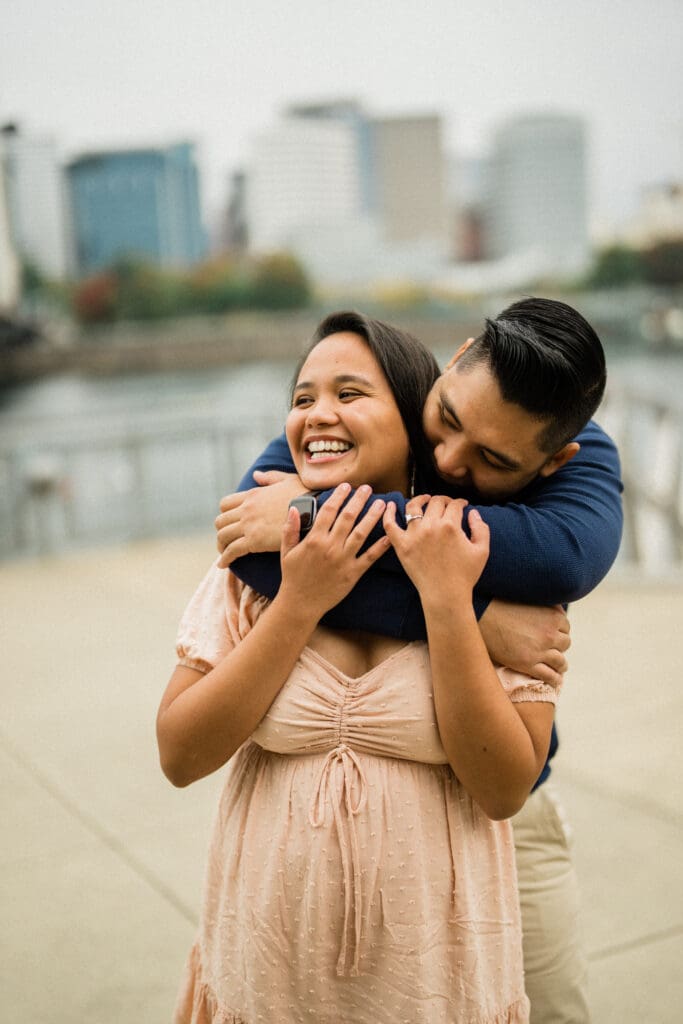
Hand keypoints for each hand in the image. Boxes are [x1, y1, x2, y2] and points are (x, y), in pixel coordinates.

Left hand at [215, 471, 303, 565]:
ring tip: (224, 555)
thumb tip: (256, 475)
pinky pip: (232, 550)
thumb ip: (269, 477)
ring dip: (221, 546)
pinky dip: (225, 559)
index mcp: (253, 495)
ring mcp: (249, 525)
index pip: (225, 504)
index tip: (229, 523)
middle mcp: (247, 509)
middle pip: (220, 521)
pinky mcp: (254, 540)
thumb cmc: (306, 495)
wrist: (315, 509)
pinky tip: (224, 564)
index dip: (225, 514)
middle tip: (226, 541)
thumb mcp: (287, 480)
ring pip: (222, 536)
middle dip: (221, 531)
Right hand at [278, 484, 389, 619]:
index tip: (346, 486)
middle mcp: (330, 547)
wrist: (301, 604)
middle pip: (348, 517)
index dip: (338, 496)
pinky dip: (380, 546)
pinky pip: (369, 557)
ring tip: (382, 504)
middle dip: (358, 500)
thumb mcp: (287, 551)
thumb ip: (290, 529)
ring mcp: (343, 560)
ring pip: (361, 533)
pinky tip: (389, 534)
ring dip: (372, 517)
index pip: (328, 511)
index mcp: (314, 539)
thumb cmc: (293, 577)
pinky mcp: (353, 573)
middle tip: (367, 488)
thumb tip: (293, 508)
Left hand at [383, 496, 489, 598]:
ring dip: (420, 499)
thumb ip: (481, 528)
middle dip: (444, 501)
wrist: (445, 595)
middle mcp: (431, 527)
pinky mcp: (401, 546)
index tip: (463, 505)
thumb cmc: (465, 575)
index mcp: (450, 526)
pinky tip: (389, 505)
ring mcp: (413, 535)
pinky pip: (390, 525)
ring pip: (414, 506)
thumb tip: (473, 512)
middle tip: (447, 505)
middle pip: (436, 502)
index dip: (461, 503)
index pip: (455, 505)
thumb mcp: (482, 551)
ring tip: (425, 499)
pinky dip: (388, 513)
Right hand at [479, 600, 569, 687]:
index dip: (559, 631)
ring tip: (558, 668)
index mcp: (552, 617)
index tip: (554, 634)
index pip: (566, 627)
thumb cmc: (501, 604)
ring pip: (560, 662)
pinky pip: (549, 676)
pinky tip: (555, 680)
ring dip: (560, 665)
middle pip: (565, 644)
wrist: (481, 616)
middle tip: (552, 649)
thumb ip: (545, 605)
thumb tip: (558, 609)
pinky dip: (554, 679)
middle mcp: (549, 635)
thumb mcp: (529, 599)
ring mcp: (539, 651)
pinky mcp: (527, 664)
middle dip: (559, 646)